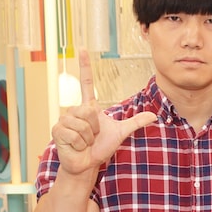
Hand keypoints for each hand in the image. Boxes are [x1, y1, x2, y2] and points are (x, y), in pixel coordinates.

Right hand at [51, 52, 156, 176]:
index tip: (82, 48)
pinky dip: (79, 143)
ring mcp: (64, 119)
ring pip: (82, 124)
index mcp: (89, 107)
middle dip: (95, 128)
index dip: (85, 65)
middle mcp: (75, 110)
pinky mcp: (57, 130)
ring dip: (87, 138)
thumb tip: (154, 116)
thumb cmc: (101, 147)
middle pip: (90, 111)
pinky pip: (74, 134)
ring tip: (84, 142)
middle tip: (93, 136)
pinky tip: (76, 146)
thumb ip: (135, 123)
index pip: (86, 81)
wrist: (87, 164)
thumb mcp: (121, 133)